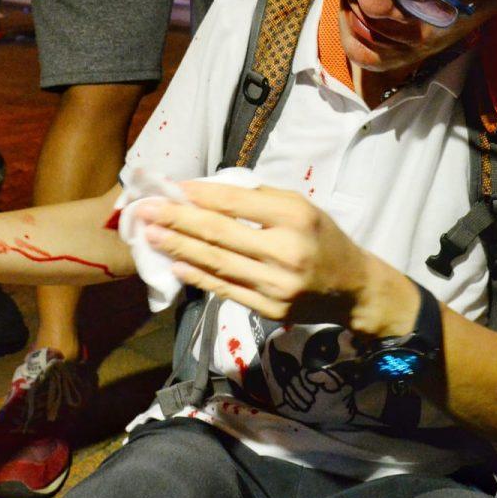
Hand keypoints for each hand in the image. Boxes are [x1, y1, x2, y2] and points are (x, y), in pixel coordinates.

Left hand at [137, 183, 417, 334]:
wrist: (352, 287)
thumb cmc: (321, 238)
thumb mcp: (302, 207)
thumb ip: (259, 199)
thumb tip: (207, 193)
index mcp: (296, 217)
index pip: (237, 203)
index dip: (200, 195)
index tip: (170, 188)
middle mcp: (287, 251)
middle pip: (220, 233)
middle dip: (177, 220)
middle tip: (145, 210)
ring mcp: (277, 285)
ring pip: (217, 263)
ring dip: (179, 248)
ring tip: (151, 234)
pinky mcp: (270, 310)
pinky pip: (226, 290)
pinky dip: (198, 277)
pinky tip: (175, 265)